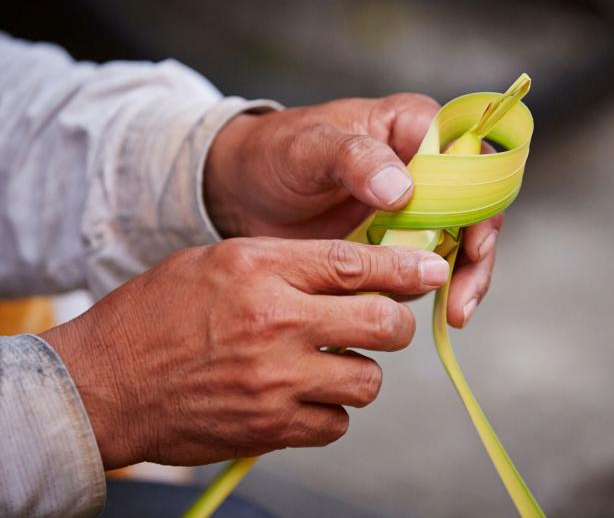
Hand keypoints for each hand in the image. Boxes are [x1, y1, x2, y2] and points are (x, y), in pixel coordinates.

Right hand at [41, 238, 448, 468]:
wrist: (104, 384)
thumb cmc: (154, 315)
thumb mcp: (217, 262)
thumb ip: (287, 263)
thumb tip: (353, 271)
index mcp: (260, 270)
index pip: (355, 264)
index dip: (405, 267)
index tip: (432, 268)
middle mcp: (274, 323)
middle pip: (383, 325)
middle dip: (395, 323)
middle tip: (383, 322)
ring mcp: (275, 381)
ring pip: (368, 380)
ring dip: (360, 372)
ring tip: (329, 364)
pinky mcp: (271, 428)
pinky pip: (337, 424)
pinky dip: (330, 412)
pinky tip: (304, 397)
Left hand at [205, 94, 504, 326]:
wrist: (243, 193)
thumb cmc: (275, 154)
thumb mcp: (308, 149)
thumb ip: (354, 159)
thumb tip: (402, 189)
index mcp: (412, 127)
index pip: (470, 156)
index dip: (483, 198)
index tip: (473, 243)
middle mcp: (424, 166)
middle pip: (477, 207)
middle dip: (477, 255)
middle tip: (462, 298)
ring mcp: (414, 207)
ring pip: (459, 242)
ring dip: (461, 279)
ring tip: (453, 315)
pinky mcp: (398, 241)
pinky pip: (426, 266)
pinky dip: (429, 291)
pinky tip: (419, 313)